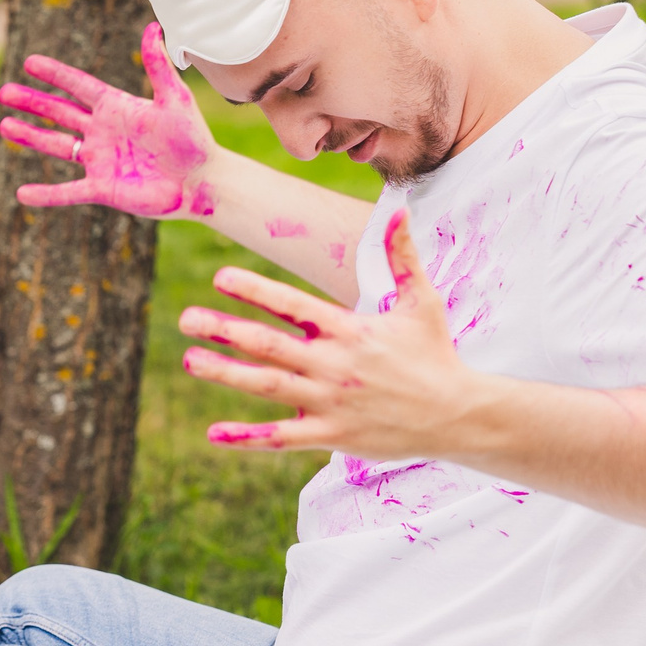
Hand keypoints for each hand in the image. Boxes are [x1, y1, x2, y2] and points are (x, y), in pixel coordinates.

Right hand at [0, 22, 219, 218]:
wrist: (203, 181)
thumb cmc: (193, 139)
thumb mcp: (175, 99)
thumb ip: (158, 66)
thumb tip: (153, 27)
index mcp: (117, 107)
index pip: (79, 86)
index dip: (55, 75)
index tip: (30, 62)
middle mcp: (103, 131)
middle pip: (59, 113)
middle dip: (32, 102)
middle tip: (4, 91)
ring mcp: (100, 160)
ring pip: (57, 146)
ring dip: (31, 137)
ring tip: (4, 126)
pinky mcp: (103, 188)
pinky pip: (69, 192)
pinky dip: (46, 194)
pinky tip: (21, 193)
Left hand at [179, 211, 488, 456]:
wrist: (459, 416)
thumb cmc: (435, 354)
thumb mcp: (422, 302)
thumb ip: (402, 256)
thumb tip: (401, 207)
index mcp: (350, 330)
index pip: (294, 305)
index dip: (256, 291)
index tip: (220, 276)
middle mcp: (335, 365)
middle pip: (269, 345)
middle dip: (225, 330)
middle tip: (185, 319)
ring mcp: (331, 402)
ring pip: (268, 386)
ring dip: (226, 374)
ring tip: (190, 360)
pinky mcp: (332, 435)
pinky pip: (282, 437)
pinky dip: (247, 438)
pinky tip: (213, 434)